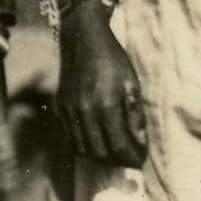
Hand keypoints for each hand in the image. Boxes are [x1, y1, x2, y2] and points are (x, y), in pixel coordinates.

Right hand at [57, 5, 149, 170]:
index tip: (140, 159)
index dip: (132, 157)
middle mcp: (83, 111)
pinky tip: (97, 141)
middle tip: (130, 157)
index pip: (119, 145)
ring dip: (100, 156)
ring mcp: (68, 111)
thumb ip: (135, 114)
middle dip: (117, 160)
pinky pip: (69, 138)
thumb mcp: (132, 82)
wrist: (83, 39)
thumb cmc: (112, 59)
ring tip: (115, 151)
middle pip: (100, 153)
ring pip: (82, 150)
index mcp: (105, 104)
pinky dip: (84, 146)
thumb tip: (140, 141)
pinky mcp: (59, 108)